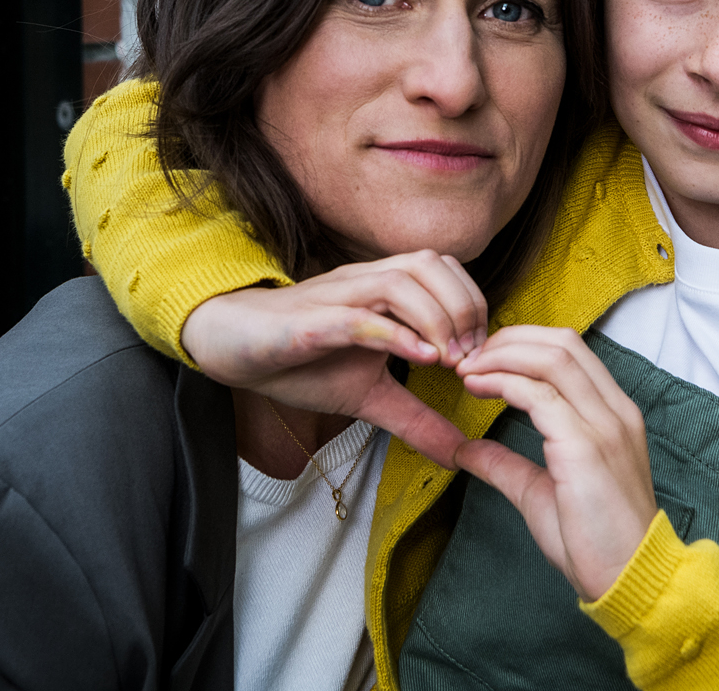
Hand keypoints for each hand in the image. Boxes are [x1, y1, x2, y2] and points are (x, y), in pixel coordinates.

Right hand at [179, 251, 489, 466]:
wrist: (236, 350)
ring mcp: (338, 299)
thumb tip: (459, 456)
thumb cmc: (304, 362)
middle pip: (431, 263)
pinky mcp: (311, 323)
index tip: (482, 353)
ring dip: (436, 317)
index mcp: (385, 289)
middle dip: (463, 307)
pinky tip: (421, 359)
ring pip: (400, 280)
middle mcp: (365, 282)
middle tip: (471, 358)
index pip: (446, 269)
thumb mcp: (369, 396)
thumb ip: (416, 418)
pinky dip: (394, 333)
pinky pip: (358, 317)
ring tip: (450, 360)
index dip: (473, 304)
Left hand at [452, 327, 658, 600]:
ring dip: (503, 355)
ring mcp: (604, 425)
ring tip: (468, 369)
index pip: (571, 351)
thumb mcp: (539, 494)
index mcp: (613, 415)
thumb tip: (465, 449)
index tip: (484, 360)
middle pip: (562, 342)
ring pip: (553, 358)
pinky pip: (541, 395)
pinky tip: (478, 387)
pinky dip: (504, 382)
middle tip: (469, 357)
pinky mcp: (586, 445)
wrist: (629, 577)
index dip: (523, 344)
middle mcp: (615, 410)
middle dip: (510, 340)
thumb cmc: (594, 542)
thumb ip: (505, 465)